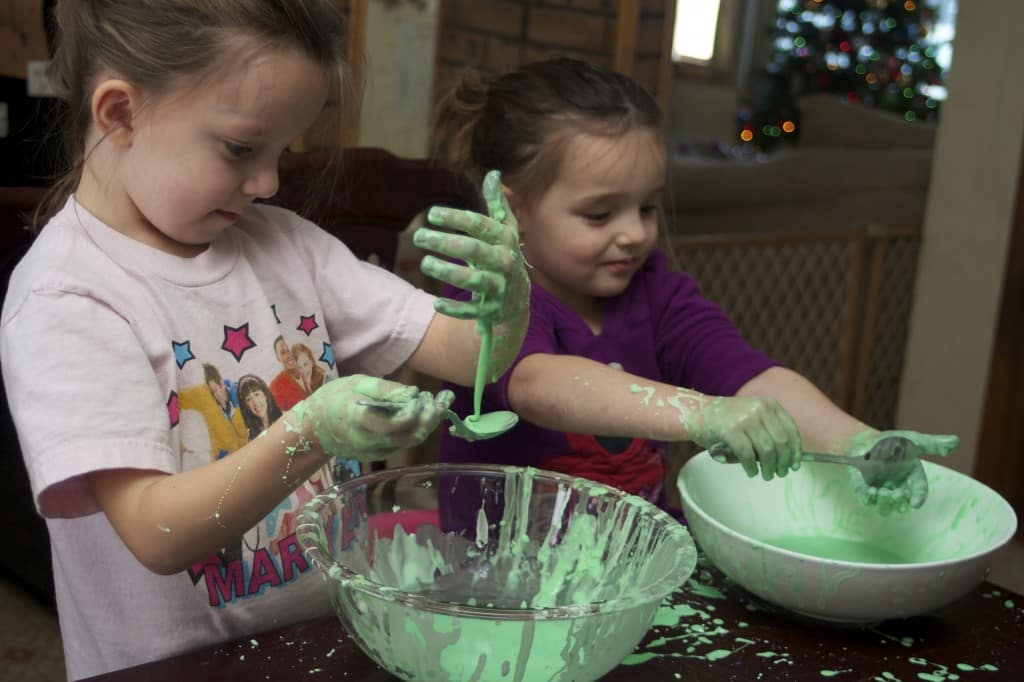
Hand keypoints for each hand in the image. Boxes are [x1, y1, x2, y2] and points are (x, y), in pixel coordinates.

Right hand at [288, 375, 453, 461]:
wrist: (314, 429)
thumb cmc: (334, 399)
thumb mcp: (357, 383)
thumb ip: (385, 389)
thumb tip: (413, 392)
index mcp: (361, 420)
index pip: (396, 423)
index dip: (415, 411)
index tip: (423, 394)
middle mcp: (370, 441)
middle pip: (411, 435)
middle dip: (431, 416)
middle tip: (443, 398)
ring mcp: (376, 451)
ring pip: (411, 441)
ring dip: (429, 422)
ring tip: (440, 402)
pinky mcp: (380, 455)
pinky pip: (404, 443)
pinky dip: (417, 427)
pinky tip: (424, 412)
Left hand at [414, 170, 529, 378]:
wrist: (517, 302)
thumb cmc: (503, 258)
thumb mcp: (503, 232)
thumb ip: (497, 205)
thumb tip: (492, 173)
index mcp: (505, 240)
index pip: (481, 225)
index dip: (456, 218)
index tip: (431, 214)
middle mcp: (505, 263)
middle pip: (475, 250)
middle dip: (446, 242)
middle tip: (418, 236)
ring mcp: (500, 288)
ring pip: (475, 280)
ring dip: (448, 272)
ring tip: (425, 263)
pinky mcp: (492, 310)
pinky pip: (474, 311)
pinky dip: (456, 309)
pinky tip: (437, 303)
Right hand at [682, 393, 801, 480]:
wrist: (697, 412)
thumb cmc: (726, 419)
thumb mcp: (752, 414)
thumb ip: (768, 429)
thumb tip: (788, 457)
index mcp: (768, 404)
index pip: (790, 429)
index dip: (795, 450)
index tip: (795, 464)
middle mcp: (759, 409)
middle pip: (781, 442)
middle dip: (783, 461)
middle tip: (780, 473)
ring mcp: (744, 419)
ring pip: (767, 450)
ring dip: (769, 467)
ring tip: (767, 475)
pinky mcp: (730, 431)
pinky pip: (748, 455)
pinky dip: (752, 467)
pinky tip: (751, 472)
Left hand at [844, 429, 958, 513]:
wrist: (867, 439)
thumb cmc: (893, 441)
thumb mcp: (913, 440)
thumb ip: (932, 444)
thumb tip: (956, 441)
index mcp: (914, 478)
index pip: (920, 491)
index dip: (919, 498)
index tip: (915, 503)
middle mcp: (899, 488)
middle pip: (902, 504)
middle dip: (900, 502)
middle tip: (896, 494)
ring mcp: (882, 491)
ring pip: (886, 508)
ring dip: (886, 504)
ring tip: (882, 492)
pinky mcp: (866, 491)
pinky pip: (868, 502)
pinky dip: (869, 500)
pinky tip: (870, 492)